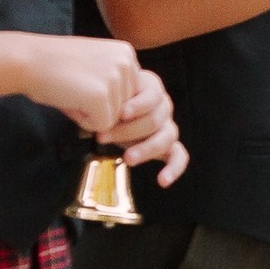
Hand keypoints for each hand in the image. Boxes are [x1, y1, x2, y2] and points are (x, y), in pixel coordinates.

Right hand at [21, 36, 142, 136]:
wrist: (26, 60)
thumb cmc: (55, 66)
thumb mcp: (95, 65)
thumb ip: (114, 82)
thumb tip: (128, 115)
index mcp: (126, 53)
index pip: (129, 93)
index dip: (102, 96)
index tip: (82, 81)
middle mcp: (126, 62)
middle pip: (125, 107)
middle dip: (98, 107)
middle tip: (73, 88)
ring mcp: (115, 78)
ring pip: (114, 118)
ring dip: (90, 114)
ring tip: (71, 92)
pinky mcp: (101, 96)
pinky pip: (102, 126)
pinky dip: (83, 121)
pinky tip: (69, 101)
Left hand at [97, 67, 186, 186]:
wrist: (106, 105)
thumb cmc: (104, 97)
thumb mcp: (103, 90)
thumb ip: (102, 95)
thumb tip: (89, 108)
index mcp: (151, 87)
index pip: (153, 96)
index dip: (138, 106)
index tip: (120, 113)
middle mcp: (163, 106)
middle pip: (155, 119)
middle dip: (128, 131)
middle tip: (102, 138)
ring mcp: (167, 126)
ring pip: (167, 137)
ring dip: (146, 149)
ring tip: (127, 159)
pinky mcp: (169, 145)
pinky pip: (179, 156)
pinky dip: (174, 168)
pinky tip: (163, 181)